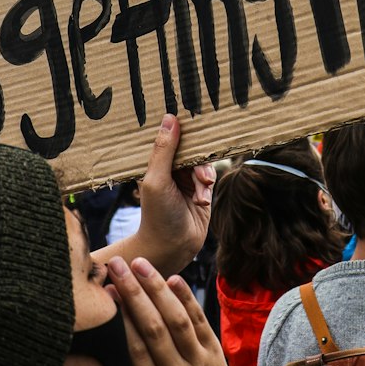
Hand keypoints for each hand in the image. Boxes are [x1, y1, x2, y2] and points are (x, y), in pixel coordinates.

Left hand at [100, 114, 215, 273]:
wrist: (172, 246)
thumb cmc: (157, 215)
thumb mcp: (157, 179)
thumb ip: (164, 150)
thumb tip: (170, 118)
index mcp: (155, 162)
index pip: (170, 137)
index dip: (181, 130)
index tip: (194, 119)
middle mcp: (170, 168)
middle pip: (190, 149)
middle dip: (197, 161)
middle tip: (199, 174)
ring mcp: (185, 179)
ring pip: (202, 164)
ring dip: (203, 178)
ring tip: (200, 195)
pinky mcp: (200, 190)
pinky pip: (209, 177)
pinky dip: (206, 187)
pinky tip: (202, 200)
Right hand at [106, 256, 257, 365]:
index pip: (135, 352)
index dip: (120, 321)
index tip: (106, 294)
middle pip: (154, 329)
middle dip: (134, 294)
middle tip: (116, 266)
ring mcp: (200, 363)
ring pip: (177, 320)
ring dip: (158, 288)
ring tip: (140, 263)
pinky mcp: (215, 352)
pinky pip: (200, 321)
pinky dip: (188, 298)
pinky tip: (172, 277)